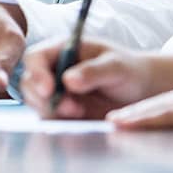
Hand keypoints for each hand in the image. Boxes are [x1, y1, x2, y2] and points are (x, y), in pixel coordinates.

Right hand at [10, 38, 158, 119]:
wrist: (143, 92)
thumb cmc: (130, 70)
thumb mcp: (117, 66)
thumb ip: (93, 71)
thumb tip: (67, 80)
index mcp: (62, 50)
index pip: (36, 58)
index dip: (36, 73)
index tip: (48, 90)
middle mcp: (54, 70)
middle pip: (29, 82)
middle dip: (43, 98)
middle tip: (71, 108)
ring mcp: (57, 92)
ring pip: (37, 103)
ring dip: (52, 111)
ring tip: (80, 112)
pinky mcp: (63, 112)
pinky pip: (50, 118)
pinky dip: (58, 122)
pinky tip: (78, 120)